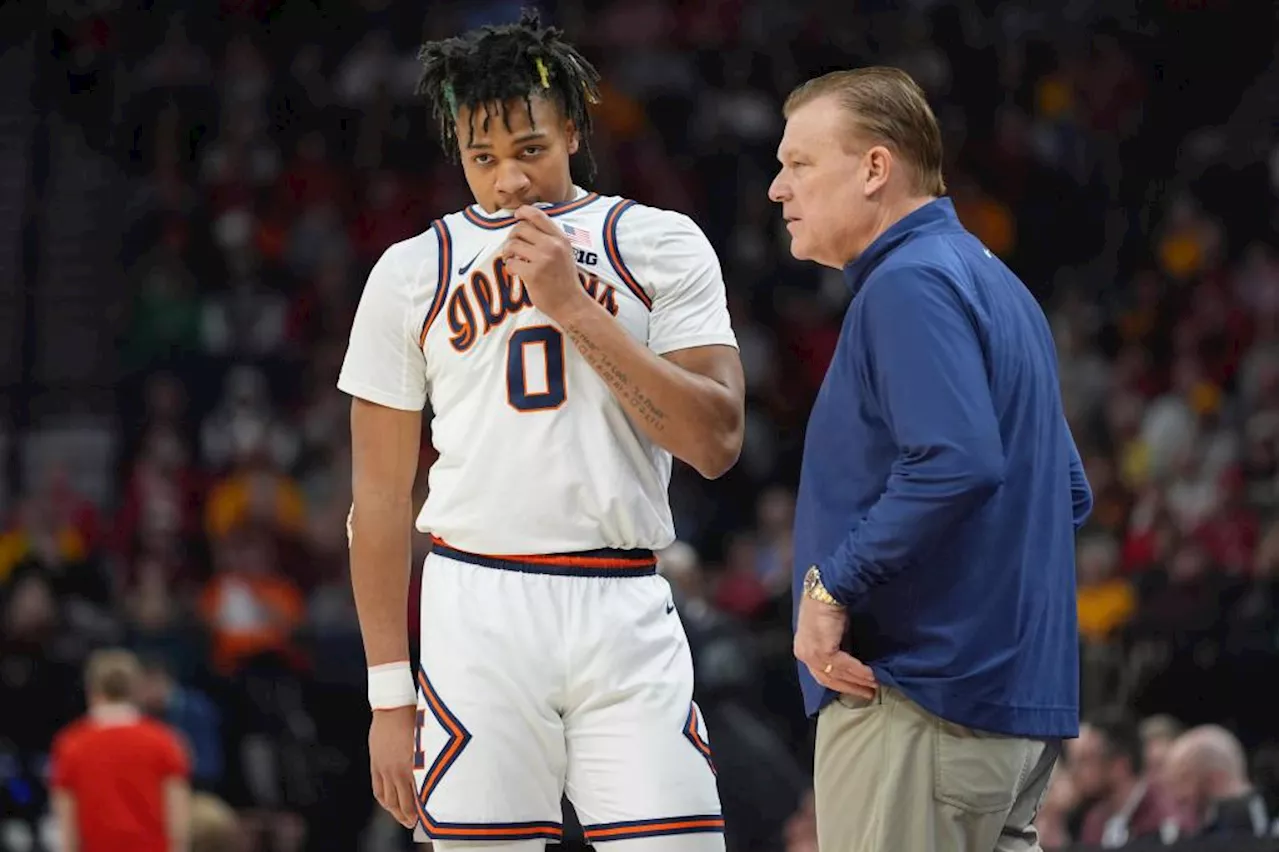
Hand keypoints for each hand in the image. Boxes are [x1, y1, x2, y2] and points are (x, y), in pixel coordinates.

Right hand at [369, 705, 417, 828]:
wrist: (393, 706)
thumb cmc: (415, 719)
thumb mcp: (427, 743)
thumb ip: (427, 763)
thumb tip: (432, 780)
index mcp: (413, 765)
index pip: (417, 798)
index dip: (421, 811)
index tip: (427, 818)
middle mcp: (397, 770)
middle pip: (402, 803)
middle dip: (409, 817)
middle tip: (414, 823)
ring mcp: (384, 769)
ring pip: (388, 799)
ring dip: (395, 812)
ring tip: (402, 818)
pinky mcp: (375, 764)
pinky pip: (378, 789)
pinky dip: (383, 800)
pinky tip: (388, 804)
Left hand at [502, 205, 592, 322]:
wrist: (571, 304)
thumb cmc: (565, 280)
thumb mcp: (564, 253)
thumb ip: (550, 239)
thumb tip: (525, 227)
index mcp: (560, 239)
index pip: (538, 215)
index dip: (523, 212)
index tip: (516, 215)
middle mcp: (552, 245)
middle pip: (521, 228)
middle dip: (511, 237)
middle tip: (511, 248)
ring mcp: (543, 259)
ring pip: (513, 244)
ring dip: (507, 252)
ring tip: (510, 260)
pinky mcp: (533, 273)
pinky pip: (511, 263)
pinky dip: (509, 267)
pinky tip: (514, 272)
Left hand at [793, 595, 877, 699]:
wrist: (826, 592)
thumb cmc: (829, 607)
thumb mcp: (832, 633)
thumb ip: (838, 648)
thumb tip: (851, 664)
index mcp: (804, 650)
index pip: (821, 674)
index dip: (840, 684)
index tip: (857, 689)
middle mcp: (804, 654)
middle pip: (828, 679)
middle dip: (850, 688)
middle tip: (869, 694)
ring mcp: (811, 653)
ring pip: (838, 675)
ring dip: (858, 681)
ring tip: (875, 686)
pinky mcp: (823, 650)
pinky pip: (844, 666)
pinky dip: (859, 672)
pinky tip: (872, 675)